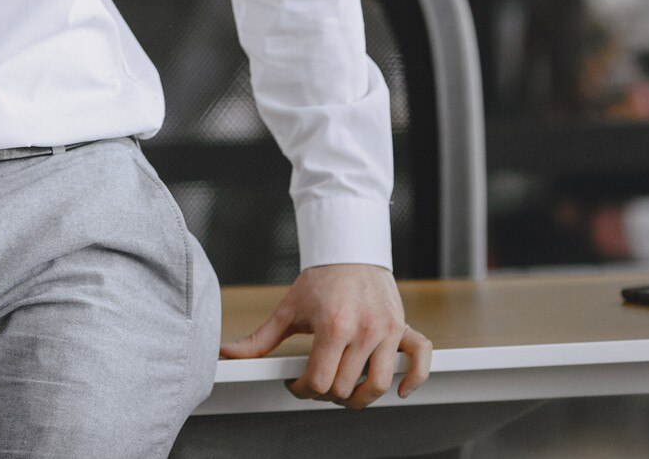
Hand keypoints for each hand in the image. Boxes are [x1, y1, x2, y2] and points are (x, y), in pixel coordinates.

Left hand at [218, 263, 431, 407]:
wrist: (349, 251)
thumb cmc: (319, 280)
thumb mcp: (288, 309)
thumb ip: (260, 338)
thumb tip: (228, 353)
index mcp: (332, 326)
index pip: (319, 381)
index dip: (302, 390)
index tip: (295, 384)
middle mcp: (363, 331)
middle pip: (345, 387)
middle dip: (326, 393)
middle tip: (316, 385)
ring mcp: (387, 330)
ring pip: (379, 384)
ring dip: (361, 397)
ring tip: (345, 392)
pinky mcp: (403, 327)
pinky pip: (421, 360)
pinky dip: (414, 380)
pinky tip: (398, 390)